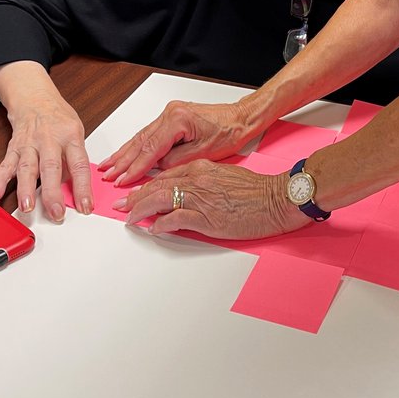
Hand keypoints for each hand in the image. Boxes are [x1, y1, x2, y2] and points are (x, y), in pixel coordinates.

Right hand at [0, 61, 91, 222]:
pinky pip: (6, 164)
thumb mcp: (76, 133)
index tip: (85, 207)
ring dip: (25, 189)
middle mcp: (49, 140)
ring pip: (27, 167)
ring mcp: (30, 143)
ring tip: (26, 208)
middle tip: (56, 214)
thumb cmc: (59, 119)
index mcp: (70, 136)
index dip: (82, 188)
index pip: (79, 165)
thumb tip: (74, 190)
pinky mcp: (14, 147)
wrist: (35, 98)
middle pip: (51, 168)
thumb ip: (73, 160)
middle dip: (52, 193)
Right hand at [98, 99, 254, 185]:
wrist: (241, 118)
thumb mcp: (203, 153)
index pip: (150, 149)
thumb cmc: (229, 133)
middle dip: (122, 160)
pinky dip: (137, 145)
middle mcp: (170, 113)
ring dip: (125, 152)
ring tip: (109, 164)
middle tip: (107, 174)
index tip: (122, 180)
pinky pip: (150, 133)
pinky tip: (126, 152)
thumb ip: (176, 162)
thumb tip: (157, 170)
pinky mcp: (172, 116)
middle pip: (141, 141)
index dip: (134, 167)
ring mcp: (170, 113)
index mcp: (177, 120)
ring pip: (142, 136)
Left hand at [119, 160, 308, 239]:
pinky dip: (160, 225)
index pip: (165, 175)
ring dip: (140, 210)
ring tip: (130, 218)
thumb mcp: (226, 177)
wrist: (276, 198)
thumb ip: (204, 183)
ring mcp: (200, 197)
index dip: (146, 185)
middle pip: (156, 186)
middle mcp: (197, 179)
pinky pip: (174, 219)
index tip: (134, 193)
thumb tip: (187, 194)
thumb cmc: (257, 191)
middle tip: (121, 206)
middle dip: (134, 197)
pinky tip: (154, 230)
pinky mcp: (205, 217)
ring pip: (159, 199)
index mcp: (201, 167)